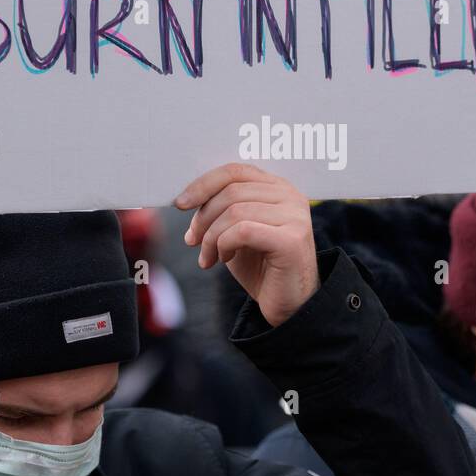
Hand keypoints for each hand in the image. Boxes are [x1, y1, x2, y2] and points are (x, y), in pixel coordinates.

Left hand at [175, 163, 317, 326]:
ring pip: (235, 211)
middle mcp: (290, 196)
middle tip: (193, 241)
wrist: (287, 304)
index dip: (203, 184)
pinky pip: (243, 231)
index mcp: (277, 187)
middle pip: (232, 191)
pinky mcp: (292, 240)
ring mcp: (295, 216)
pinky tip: (224, 259)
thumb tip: (184, 199)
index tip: (180, 204)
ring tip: (209, 257)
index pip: (235, 171)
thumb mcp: (234, 232)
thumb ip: (219, 211)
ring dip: (212, 237)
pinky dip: (224, 245)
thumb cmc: (260, 267)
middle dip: (204, 218)